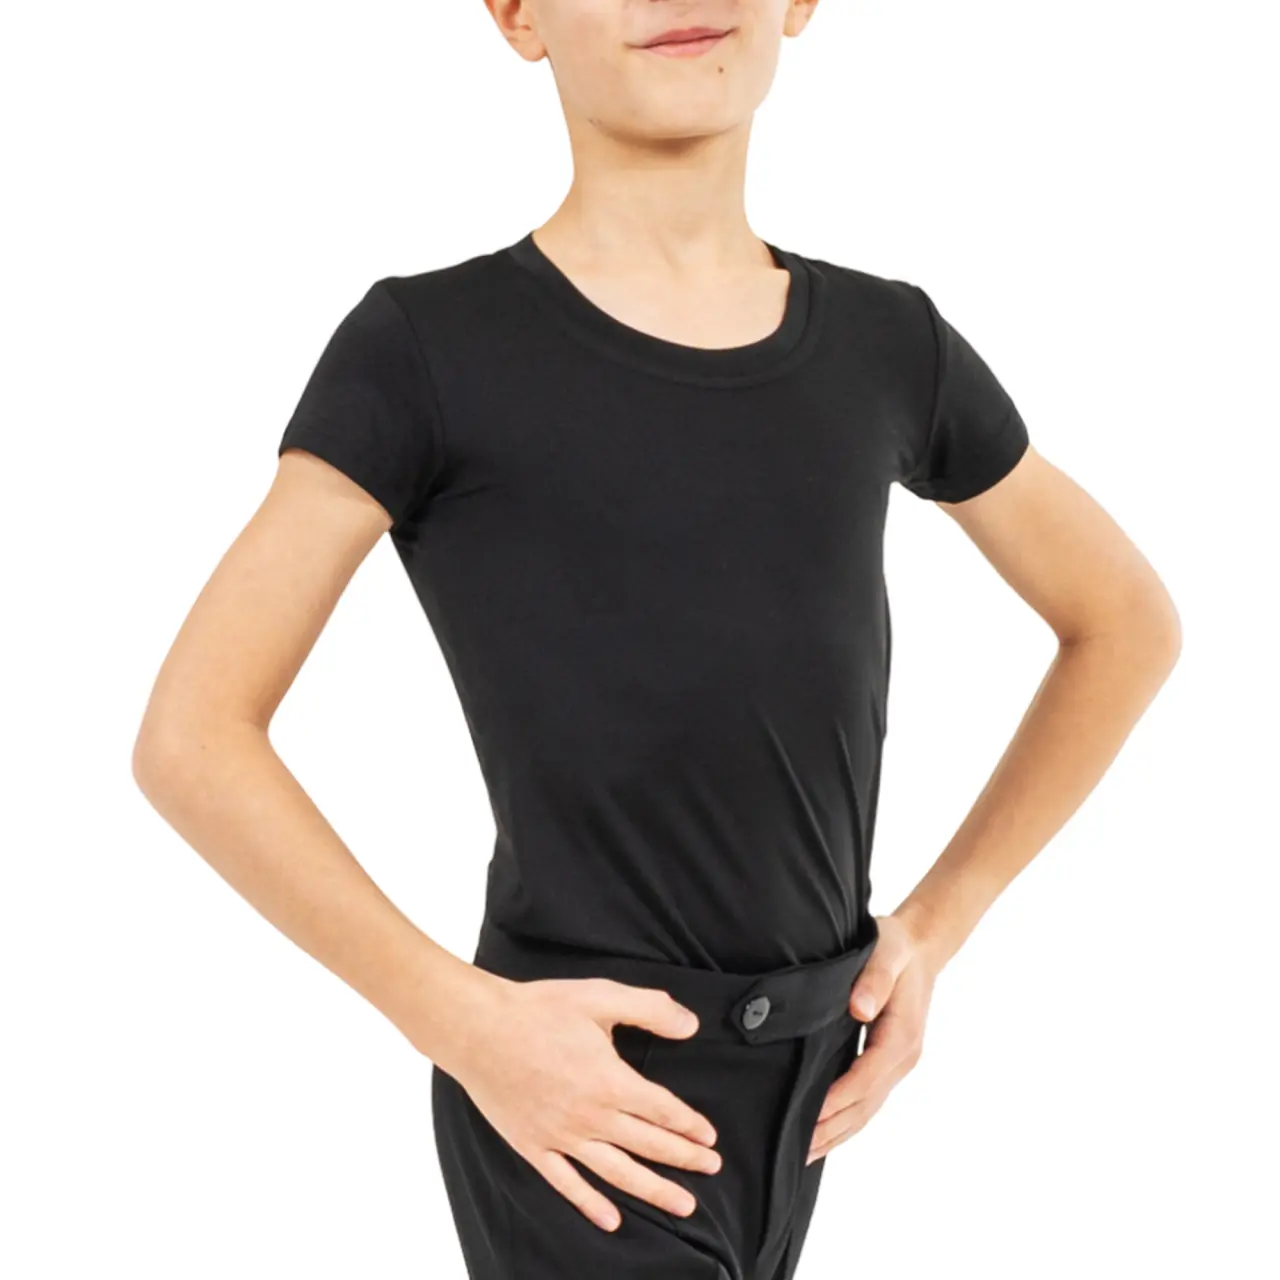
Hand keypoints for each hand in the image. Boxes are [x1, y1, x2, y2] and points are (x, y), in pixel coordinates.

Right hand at [450, 974, 722, 1232]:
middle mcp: (590, 1116)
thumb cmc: (538, 1009)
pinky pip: (566, 1183)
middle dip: (684, 1158)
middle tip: (711, 1169)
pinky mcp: (533, 1146)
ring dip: (653, 1189)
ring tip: (682, 1204)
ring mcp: (561, 1136)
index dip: (689, 1125)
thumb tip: (690, 1025)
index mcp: (609, 1081)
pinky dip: (590, 1204)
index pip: (662, 1110)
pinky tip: (611, 1220)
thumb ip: (650, 1010)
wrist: (478, 1029)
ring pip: (617, 1172)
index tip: (709, 1138)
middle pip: (647, 1144)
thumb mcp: (600, 997)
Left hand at [805, 913, 941, 1163]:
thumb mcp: (886, 951)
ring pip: (867, 1110)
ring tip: (803, 1154)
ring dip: (837, 1133)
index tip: (807, 1116)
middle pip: (865, 1106)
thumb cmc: (896, 946)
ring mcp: (898, 1064)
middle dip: (831, 1129)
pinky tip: (824, 1130)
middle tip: (794, 1150)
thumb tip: (860, 1009)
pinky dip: (846, 1120)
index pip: (865, 1079)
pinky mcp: (888, 1062)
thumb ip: (873, 979)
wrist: (920, 946)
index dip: (836, 1100)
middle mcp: (903, 1058)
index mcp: (901, 1036)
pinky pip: (867, 1099)